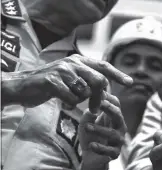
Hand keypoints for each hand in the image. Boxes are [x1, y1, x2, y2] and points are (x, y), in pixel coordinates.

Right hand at [1, 54, 132, 111]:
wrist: (22, 85)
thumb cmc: (50, 84)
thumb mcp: (71, 78)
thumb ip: (87, 80)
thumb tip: (105, 90)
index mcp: (79, 61)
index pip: (104, 66)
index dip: (118, 74)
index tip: (130, 82)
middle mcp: (73, 62)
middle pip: (99, 80)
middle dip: (99, 98)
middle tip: (95, 109)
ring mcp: (62, 70)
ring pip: (85, 91)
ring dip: (80, 100)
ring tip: (69, 99)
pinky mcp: (52, 81)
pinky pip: (71, 97)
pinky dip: (69, 103)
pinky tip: (61, 101)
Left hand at [78, 92, 126, 164]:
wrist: (91, 157)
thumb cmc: (91, 136)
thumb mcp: (87, 121)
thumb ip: (90, 112)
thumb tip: (92, 101)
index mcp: (113, 117)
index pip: (115, 104)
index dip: (108, 98)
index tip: (98, 93)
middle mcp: (119, 127)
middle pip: (118, 116)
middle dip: (110, 109)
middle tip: (99, 104)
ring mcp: (118, 140)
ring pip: (112, 133)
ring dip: (99, 129)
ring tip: (87, 127)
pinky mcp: (115, 153)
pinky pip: (110, 150)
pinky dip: (100, 147)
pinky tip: (91, 145)